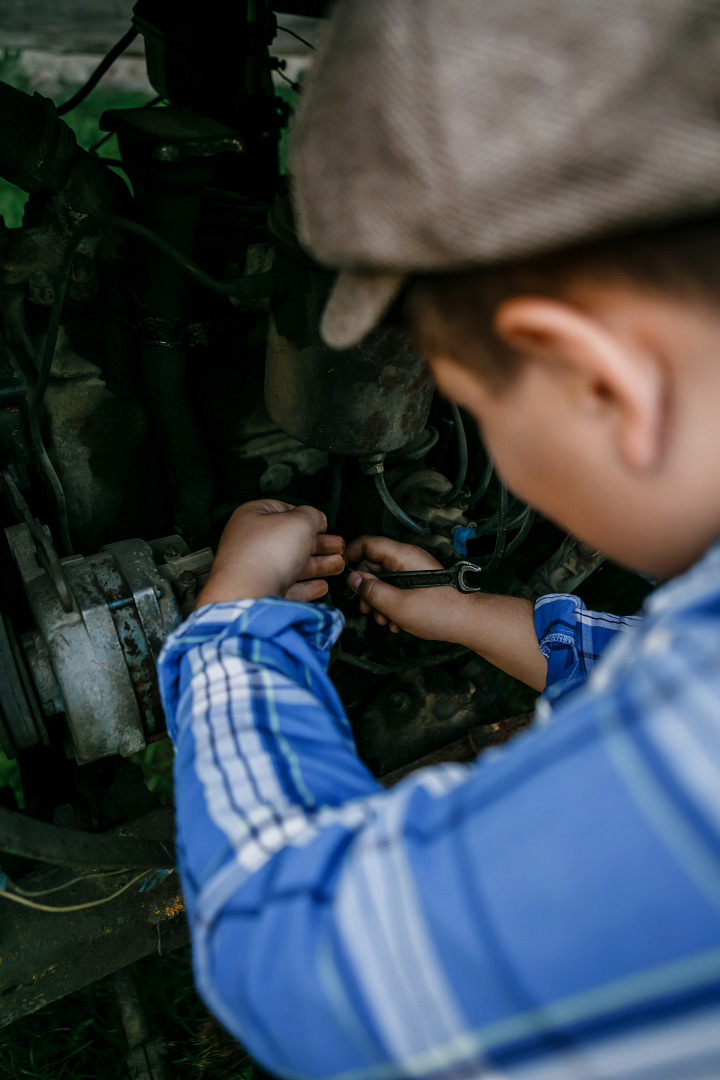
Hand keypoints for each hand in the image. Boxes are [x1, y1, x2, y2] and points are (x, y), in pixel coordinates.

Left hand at [196, 500, 344, 606]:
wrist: (248, 593)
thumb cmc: (267, 552)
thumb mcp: (300, 521)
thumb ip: (313, 515)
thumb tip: (318, 517)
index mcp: (252, 516)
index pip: (283, 510)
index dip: (306, 516)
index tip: (323, 524)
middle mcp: (250, 542)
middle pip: (291, 540)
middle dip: (318, 544)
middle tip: (337, 546)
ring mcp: (254, 569)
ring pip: (292, 565)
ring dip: (318, 565)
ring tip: (338, 565)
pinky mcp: (261, 592)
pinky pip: (287, 587)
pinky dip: (306, 587)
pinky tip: (321, 586)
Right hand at [345, 535, 476, 642]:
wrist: (469, 622)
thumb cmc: (440, 612)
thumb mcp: (397, 605)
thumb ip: (371, 590)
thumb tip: (354, 579)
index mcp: (402, 556)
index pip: (367, 543)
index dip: (351, 556)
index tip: (344, 573)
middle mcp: (408, 559)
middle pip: (374, 564)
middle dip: (366, 587)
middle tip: (365, 607)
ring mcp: (414, 570)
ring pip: (385, 579)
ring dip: (378, 600)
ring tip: (383, 620)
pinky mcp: (420, 583)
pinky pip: (397, 588)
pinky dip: (392, 604)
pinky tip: (395, 622)